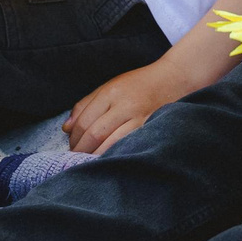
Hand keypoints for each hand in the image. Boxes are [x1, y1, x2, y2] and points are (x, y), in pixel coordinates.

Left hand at [64, 58, 205, 154]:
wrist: (175, 79)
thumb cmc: (140, 84)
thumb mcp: (110, 87)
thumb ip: (86, 105)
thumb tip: (66, 128)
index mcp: (111, 92)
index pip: (84, 120)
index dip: (74, 137)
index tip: (71, 144)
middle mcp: (125, 106)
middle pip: (94, 133)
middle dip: (81, 149)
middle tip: (75, 157)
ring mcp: (140, 119)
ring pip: (109, 144)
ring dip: (95, 156)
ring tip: (88, 161)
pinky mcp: (151, 130)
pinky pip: (127, 147)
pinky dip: (114, 156)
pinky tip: (108, 159)